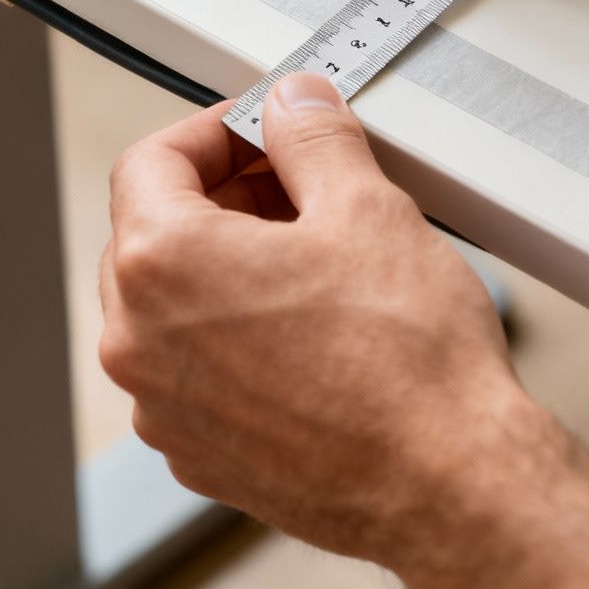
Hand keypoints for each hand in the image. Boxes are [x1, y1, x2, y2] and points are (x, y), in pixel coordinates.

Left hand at [98, 74, 523, 573]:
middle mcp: (139, 341)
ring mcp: (163, 407)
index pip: (150, 160)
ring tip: (314, 261)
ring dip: (228, 269)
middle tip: (294, 186)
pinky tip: (310, 331)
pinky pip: (196, 372)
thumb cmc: (410, 365)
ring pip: (173, 306)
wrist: (450, 483)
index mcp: (161, 264)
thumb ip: (312, 136)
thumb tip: (294, 106)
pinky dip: (236, 339)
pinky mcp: (199, 454)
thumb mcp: (367, 207)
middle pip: (152, 233)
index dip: (214, 130)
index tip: (259, 130)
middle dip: (221, 198)